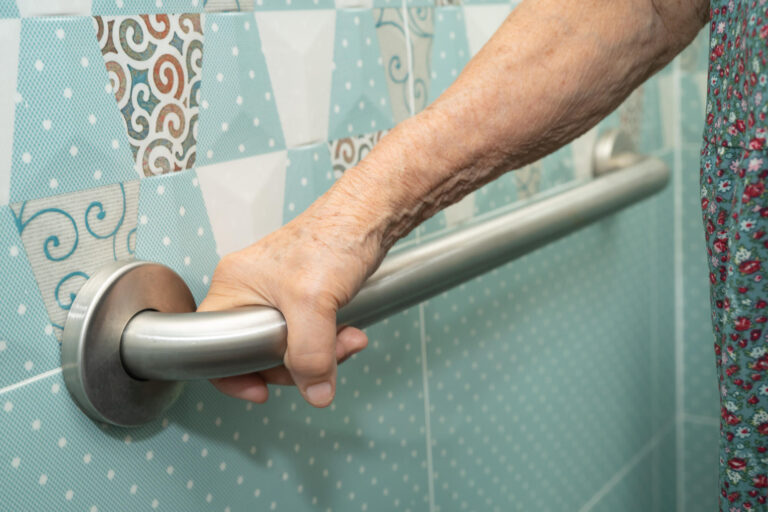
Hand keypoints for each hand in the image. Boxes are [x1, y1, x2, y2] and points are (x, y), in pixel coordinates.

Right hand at [198, 189, 384, 406]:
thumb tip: (315, 392)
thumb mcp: (313, 303)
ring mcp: (276, 295)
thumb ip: (310, 355)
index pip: (213, 345)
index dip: (234, 374)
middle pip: (256, 352)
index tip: (261, 390)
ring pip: (286, 346)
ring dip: (321, 353)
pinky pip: (307, 334)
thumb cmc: (332, 237)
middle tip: (325, 363)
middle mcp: (249, 291)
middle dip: (295, 364)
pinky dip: (329, 340)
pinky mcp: (302, 298)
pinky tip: (350, 333)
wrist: (369, 217)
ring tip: (348, 341)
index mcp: (233, 286)